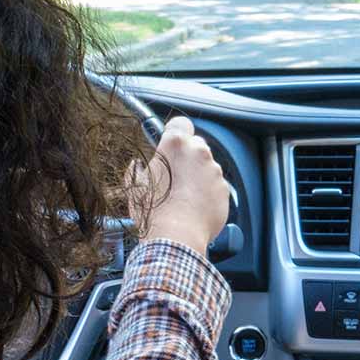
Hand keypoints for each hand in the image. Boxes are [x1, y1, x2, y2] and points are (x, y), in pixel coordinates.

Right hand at [129, 116, 230, 253]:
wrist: (176, 236)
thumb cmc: (153, 210)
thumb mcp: (134, 184)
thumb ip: (138, 167)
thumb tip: (138, 165)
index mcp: (175, 145)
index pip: (180, 123)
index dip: (175, 132)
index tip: (171, 142)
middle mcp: (199, 153)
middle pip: (196, 145)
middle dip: (187, 156)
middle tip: (173, 175)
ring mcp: (214, 171)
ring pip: (206, 166)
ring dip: (197, 176)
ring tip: (182, 196)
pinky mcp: (224, 189)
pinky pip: (215, 185)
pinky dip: (207, 192)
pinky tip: (194, 206)